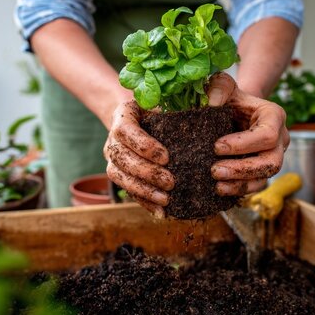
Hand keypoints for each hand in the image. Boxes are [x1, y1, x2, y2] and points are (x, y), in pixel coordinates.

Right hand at [104, 101, 174, 217]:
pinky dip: (144, 202)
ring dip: (143, 191)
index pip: (125, 131)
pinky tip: (161, 211)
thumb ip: (174, 111)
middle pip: (122, 158)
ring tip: (166, 199)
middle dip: (147, 173)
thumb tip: (202, 120)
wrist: (138, 119)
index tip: (166, 157)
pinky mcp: (118, 174)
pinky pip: (127, 190)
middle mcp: (112, 138)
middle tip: (171, 181)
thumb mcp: (163, 104)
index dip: (143, 146)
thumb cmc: (156, 110)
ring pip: (120, 177)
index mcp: (123, 116)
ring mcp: (112, 158)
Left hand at [207, 72, 288, 195]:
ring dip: (240, 183)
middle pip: (271, 162)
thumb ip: (218, 87)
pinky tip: (220, 190)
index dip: (243, 144)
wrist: (235, 111)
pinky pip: (257, 186)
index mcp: (274, 116)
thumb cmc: (231, 98)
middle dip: (242, 169)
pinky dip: (239, 190)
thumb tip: (211, 102)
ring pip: (266, 177)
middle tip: (214, 170)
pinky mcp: (264, 170)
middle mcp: (280, 139)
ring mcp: (274, 156)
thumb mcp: (224, 86)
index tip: (216, 146)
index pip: (267, 135)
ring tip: (216, 184)